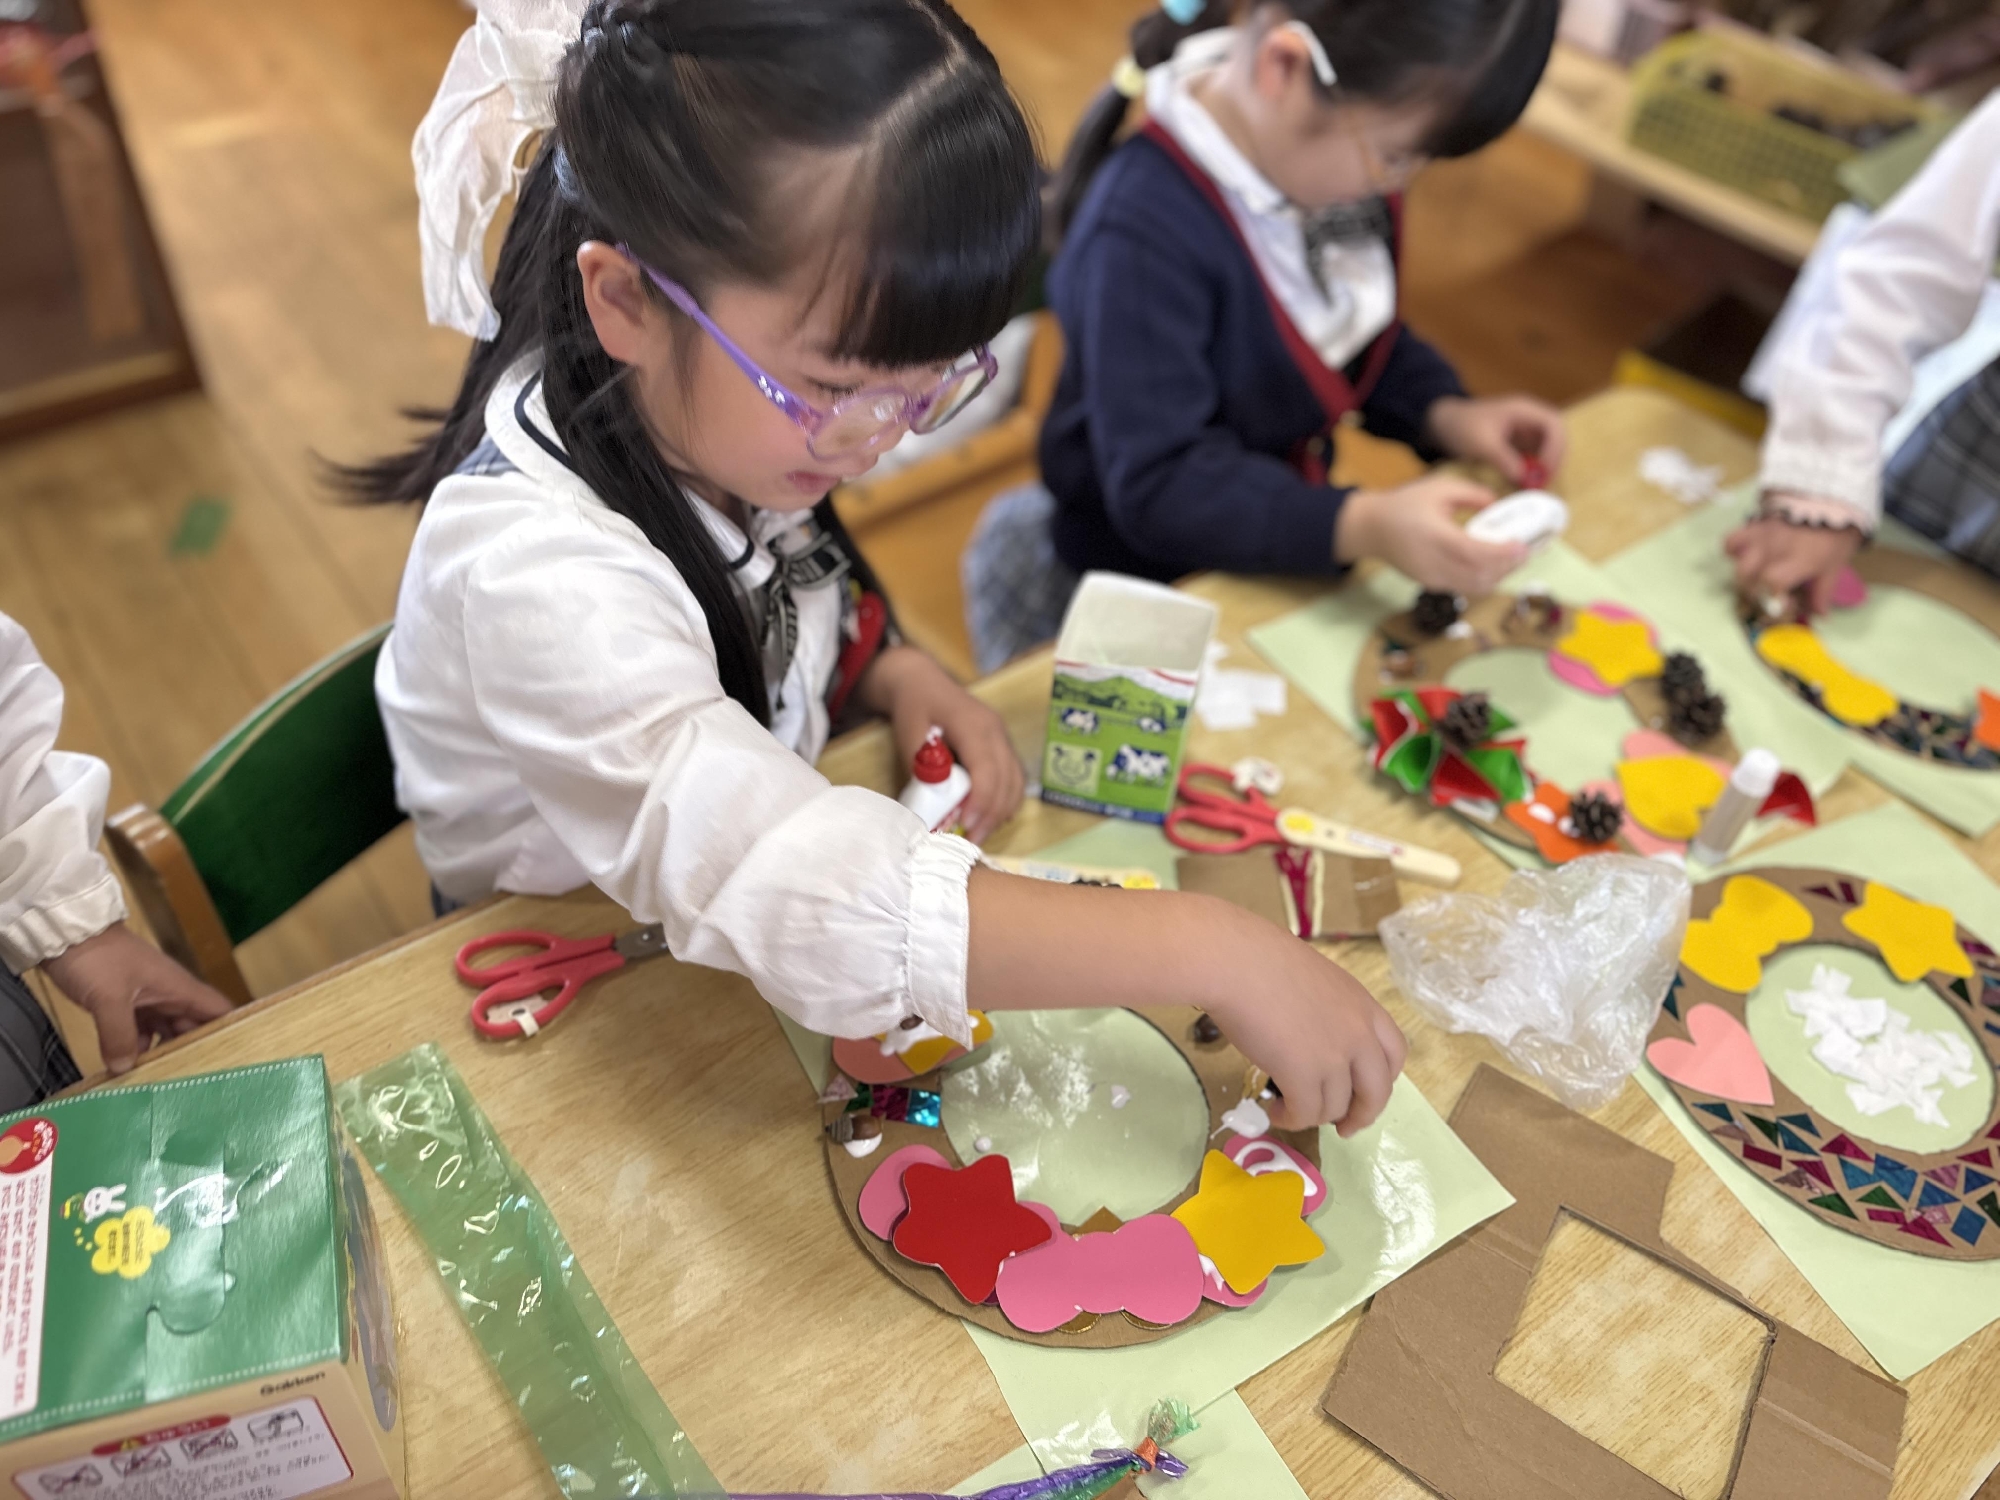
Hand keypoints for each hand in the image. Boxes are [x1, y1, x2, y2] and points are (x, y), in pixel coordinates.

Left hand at [42, 922, 233, 1074]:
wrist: (65, 934)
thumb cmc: (98, 959)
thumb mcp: (108, 999)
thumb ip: (119, 1035)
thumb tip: (126, 1068)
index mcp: (178, 989)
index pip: (218, 1012)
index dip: (231, 1033)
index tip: (236, 1061)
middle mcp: (169, 996)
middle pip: (193, 1029)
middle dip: (193, 1053)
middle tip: (193, 1086)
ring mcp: (147, 1000)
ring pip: (165, 1032)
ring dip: (162, 1054)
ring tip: (160, 1081)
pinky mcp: (125, 1004)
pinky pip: (140, 1031)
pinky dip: (137, 1048)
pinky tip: (128, 1067)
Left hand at [860, 646, 1024, 842]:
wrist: (921, 682)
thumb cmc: (914, 708)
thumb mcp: (910, 738)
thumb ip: (925, 770)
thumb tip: (939, 809)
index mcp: (974, 724)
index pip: (988, 770)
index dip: (981, 802)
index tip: (966, 827)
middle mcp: (996, 731)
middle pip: (1007, 781)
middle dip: (991, 816)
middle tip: (971, 842)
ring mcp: (1003, 738)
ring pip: (1016, 783)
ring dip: (1000, 812)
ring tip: (978, 834)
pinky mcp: (1003, 747)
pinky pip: (1014, 779)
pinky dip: (1004, 801)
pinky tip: (987, 817)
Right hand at [1204, 908, 1407, 1135]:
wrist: (1237, 963)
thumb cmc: (1263, 960)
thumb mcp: (1316, 982)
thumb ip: (1329, 1012)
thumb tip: (1314, 1039)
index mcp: (1364, 1007)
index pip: (1395, 1053)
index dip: (1383, 1079)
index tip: (1365, 1091)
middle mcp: (1358, 1035)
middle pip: (1377, 1092)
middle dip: (1361, 1115)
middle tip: (1344, 1127)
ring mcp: (1333, 1057)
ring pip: (1336, 1108)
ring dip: (1314, 1116)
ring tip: (1289, 1110)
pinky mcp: (1303, 1075)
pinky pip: (1305, 1113)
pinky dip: (1292, 1120)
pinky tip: (1277, 1112)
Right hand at [1336, 473, 1525, 595]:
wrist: (1371, 528)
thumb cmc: (1405, 504)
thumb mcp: (1440, 486)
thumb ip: (1473, 493)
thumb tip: (1497, 506)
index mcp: (1435, 536)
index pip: (1475, 553)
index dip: (1503, 554)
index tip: (1522, 546)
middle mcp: (1433, 562)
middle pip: (1480, 575)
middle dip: (1508, 567)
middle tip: (1524, 551)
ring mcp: (1431, 577)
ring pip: (1475, 587)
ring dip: (1498, 576)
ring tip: (1511, 559)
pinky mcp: (1430, 585)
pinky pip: (1464, 587)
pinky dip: (1483, 579)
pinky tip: (1491, 564)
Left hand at [1425, 394, 1567, 483]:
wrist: (1444, 425)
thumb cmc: (1462, 426)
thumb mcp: (1481, 443)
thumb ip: (1503, 459)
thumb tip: (1524, 478)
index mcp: (1524, 410)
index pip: (1554, 424)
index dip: (1555, 447)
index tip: (1546, 469)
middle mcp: (1529, 419)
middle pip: (1556, 438)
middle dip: (1553, 460)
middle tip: (1544, 483)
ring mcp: (1525, 432)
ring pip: (1547, 450)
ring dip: (1545, 468)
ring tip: (1535, 487)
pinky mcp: (1518, 446)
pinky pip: (1534, 458)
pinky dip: (1532, 471)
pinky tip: (1525, 485)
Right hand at [1725, 504, 1863, 616]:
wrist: (1828, 499)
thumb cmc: (1833, 535)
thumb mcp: (1836, 564)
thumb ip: (1823, 590)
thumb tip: (1819, 615)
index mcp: (1799, 559)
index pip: (1773, 583)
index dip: (1773, 600)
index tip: (1784, 605)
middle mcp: (1775, 550)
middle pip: (1748, 580)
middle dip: (1754, 595)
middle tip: (1766, 597)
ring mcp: (1761, 538)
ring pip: (1738, 565)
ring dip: (1744, 579)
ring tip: (1754, 581)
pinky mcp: (1753, 527)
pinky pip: (1730, 541)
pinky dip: (1732, 552)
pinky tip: (1743, 557)